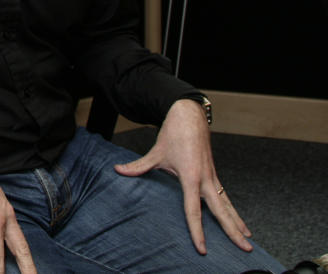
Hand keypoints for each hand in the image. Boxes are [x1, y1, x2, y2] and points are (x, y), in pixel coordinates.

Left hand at [114, 99, 251, 253]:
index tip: (202, 249)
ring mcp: (212, 177)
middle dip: (233, 231)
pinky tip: (241, 224)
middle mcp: (205, 179)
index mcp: (190, 177)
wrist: (190, 116)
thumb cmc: (173, 134)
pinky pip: (226, 198)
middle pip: (221, 211)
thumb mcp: (156, 152)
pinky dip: (234, 211)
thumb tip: (118, 170)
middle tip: (246, 249)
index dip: (197, 231)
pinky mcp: (214, 175)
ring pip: (228, 205)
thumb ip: (138, 166)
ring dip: (238, 223)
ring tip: (248, 242)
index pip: (193, 210)